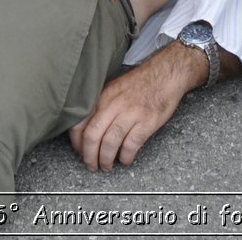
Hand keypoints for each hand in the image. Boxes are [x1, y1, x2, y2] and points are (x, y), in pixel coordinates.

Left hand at [68, 44, 200, 170]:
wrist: (165, 75)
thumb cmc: (139, 84)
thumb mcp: (113, 89)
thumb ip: (100, 106)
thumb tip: (86, 129)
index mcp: (102, 97)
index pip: (80, 123)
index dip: (77, 143)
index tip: (80, 151)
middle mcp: (113, 105)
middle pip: (92, 136)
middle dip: (89, 156)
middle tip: (91, 165)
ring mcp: (130, 113)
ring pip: (110, 143)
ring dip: (106, 160)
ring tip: (107, 166)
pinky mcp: (147, 122)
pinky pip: (130, 145)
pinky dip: (125, 157)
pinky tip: (125, 160)